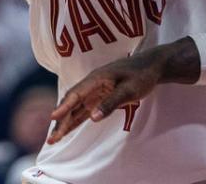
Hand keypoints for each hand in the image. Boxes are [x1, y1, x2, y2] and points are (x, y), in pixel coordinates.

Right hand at [47, 47, 164, 143]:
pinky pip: (84, 110)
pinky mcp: (100, 97)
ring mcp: (95, 90)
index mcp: (97, 78)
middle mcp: (92, 84)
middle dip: (61, 120)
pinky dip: (75, 120)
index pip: (76, 94)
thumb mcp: (129, 90)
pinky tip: (67, 130)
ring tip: (54, 139)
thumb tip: (93, 118)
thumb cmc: (142, 75)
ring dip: (65, 122)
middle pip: (72, 103)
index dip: (64, 106)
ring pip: (76, 108)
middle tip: (52, 139)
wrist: (153, 66)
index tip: (53, 118)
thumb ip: (111, 103)